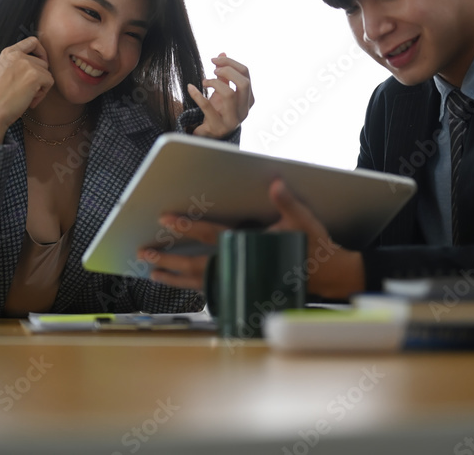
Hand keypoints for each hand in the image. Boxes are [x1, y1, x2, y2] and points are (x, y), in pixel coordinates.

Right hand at [0, 36, 53, 142]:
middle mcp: (17, 54)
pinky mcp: (35, 75)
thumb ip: (19, 63)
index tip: (41, 63)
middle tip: (28, 91)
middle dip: (39, 77)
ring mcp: (26, 64)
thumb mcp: (5, 71)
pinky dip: (42, 94)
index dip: (41, 52)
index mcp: (8, 52)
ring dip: (41, 87)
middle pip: (43, 62)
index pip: (32, 41)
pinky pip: (49, 82)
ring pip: (47, 73)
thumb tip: (42, 63)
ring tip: (27, 96)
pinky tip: (30, 100)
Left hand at [142, 179, 364, 298]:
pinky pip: (210, 290)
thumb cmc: (313, 246)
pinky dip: (191, 287)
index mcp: (249, 245)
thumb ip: (286, 201)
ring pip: (199, 281)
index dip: (188, 227)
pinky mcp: (243, 289)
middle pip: (196, 264)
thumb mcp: (302, 220)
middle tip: (145, 253)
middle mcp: (239, 264)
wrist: (328, 276)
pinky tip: (179, 284)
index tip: (166, 220)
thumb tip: (274, 183)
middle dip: (169, 258)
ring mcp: (240, 280)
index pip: (212, 234)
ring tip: (153, 273)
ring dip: (174, 277)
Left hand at [188, 53, 253, 138]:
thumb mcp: (222, 91)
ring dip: (215, 83)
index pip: (246, 74)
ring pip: (230, 94)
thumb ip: (224, 74)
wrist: (210, 135)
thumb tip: (222, 52)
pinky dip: (197, 95)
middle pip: (244, 83)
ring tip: (204, 81)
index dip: (230, 63)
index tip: (215, 60)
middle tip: (213, 68)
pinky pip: (208, 107)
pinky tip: (190, 87)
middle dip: (227, 70)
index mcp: (248, 99)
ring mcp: (233, 120)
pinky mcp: (218, 127)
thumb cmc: (218, 111)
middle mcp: (244, 109)